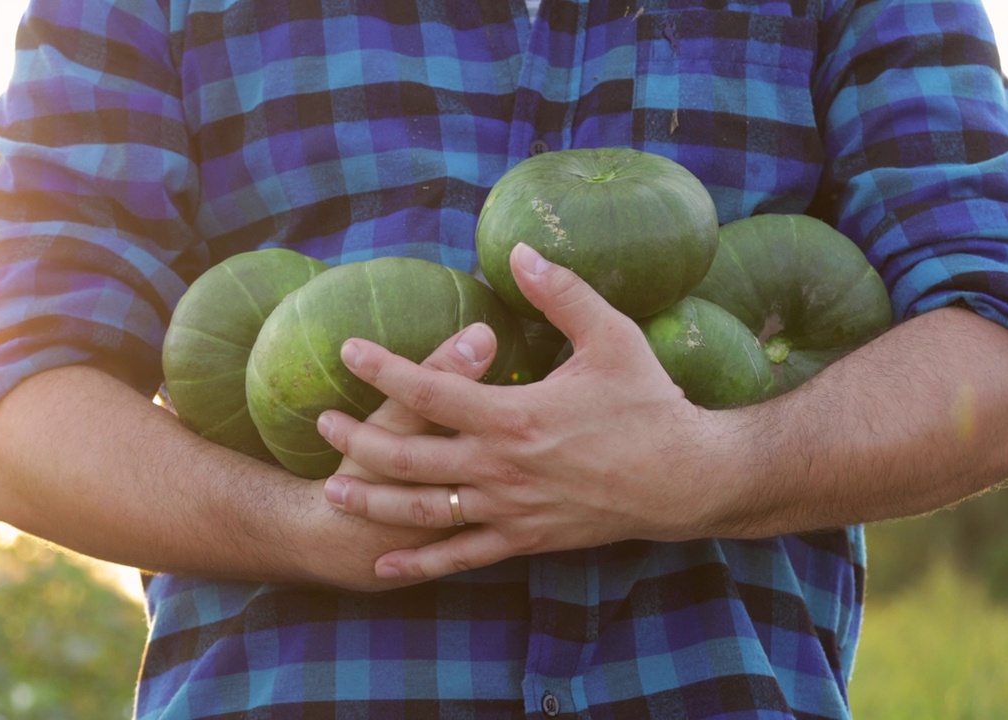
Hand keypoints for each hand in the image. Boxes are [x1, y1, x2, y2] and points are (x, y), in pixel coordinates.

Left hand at [316, 243, 732, 582]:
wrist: (685, 478)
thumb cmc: (649, 403)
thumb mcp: (610, 336)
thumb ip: (561, 293)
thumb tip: (519, 250)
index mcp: (514, 414)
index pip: (427, 391)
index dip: (381, 369)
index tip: (348, 351)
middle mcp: (501, 466)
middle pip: (408, 457)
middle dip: (358, 439)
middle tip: (322, 422)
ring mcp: (510, 508)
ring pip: (422, 511)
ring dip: (373, 499)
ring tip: (334, 486)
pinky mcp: (526, 538)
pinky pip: (462, 555)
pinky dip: (419, 562)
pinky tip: (384, 563)